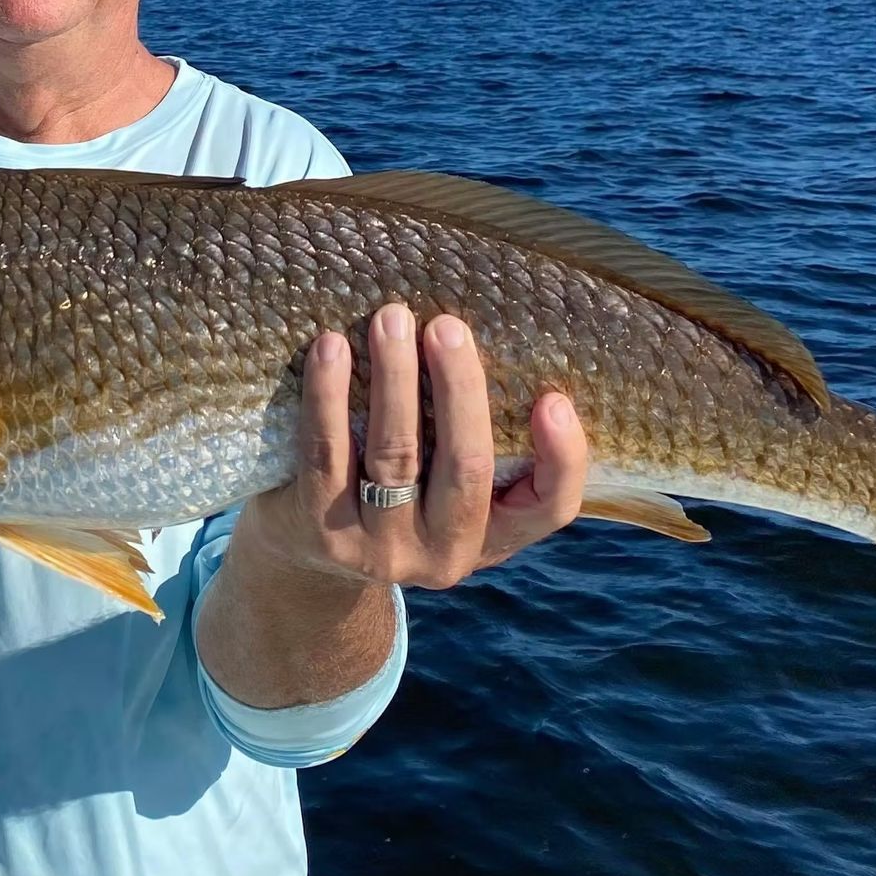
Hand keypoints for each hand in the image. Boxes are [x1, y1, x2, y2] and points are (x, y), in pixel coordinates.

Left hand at [240, 303, 588, 589]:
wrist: (313, 556)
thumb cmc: (405, 490)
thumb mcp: (454, 484)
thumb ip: (484, 434)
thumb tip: (504, 333)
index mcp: (495, 534)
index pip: (550, 506)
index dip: (562, 458)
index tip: (553, 399)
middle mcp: (445, 553)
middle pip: (465, 468)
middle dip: (459, 389)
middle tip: (447, 325)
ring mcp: (382, 549)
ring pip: (395, 455)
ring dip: (394, 378)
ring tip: (391, 319)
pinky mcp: (323, 533)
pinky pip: (326, 454)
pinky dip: (328, 395)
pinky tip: (331, 346)